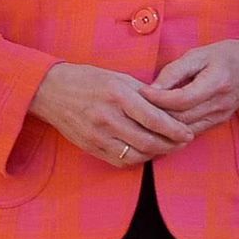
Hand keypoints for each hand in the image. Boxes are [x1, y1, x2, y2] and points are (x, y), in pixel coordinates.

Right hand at [32, 60, 195, 168]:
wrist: (50, 91)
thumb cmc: (87, 80)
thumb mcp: (117, 77)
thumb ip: (143, 93)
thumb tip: (169, 106)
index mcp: (118, 96)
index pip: (154, 119)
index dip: (175, 130)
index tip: (188, 133)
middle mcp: (108, 118)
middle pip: (148, 141)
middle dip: (171, 145)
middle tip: (183, 143)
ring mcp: (98, 135)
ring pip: (136, 155)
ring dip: (156, 154)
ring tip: (167, 148)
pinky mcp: (91, 147)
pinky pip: (120, 161)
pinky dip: (138, 159)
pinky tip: (146, 152)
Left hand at [147, 36, 238, 135]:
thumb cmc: (224, 55)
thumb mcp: (198, 54)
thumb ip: (174, 71)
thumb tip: (151, 89)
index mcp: (216, 82)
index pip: (181, 99)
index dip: (159, 99)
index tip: (142, 92)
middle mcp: (219, 104)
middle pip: (181, 118)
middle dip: (156, 114)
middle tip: (137, 107)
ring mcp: (220, 116)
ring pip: (185, 129)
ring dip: (164, 125)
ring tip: (145, 116)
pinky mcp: (218, 123)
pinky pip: (192, 132)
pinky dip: (175, 130)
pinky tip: (161, 124)